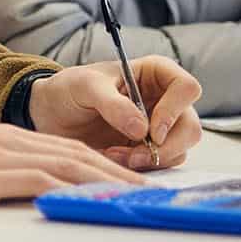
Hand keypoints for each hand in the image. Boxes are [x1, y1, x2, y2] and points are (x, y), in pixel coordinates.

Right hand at [0, 123, 144, 205]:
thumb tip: (23, 186)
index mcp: (8, 137)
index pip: (66, 147)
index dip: (102, 162)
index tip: (126, 177)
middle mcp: (12, 141)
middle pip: (76, 153)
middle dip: (115, 170)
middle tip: (145, 187)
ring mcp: (3, 156)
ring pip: (67, 164)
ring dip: (104, 179)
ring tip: (131, 194)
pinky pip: (40, 180)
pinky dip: (69, 187)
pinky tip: (88, 196)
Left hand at [29, 57, 202, 170]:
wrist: (50, 114)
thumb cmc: (68, 89)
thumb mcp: (85, 86)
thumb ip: (112, 104)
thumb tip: (142, 129)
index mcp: (155, 74)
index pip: (187, 88)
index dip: (175, 110)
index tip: (152, 129)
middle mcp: (164, 101)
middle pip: (190, 127)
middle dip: (166, 146)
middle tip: (135, 155)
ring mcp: (159, 128)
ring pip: (179, 150)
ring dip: (149, 159)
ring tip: (113, 154)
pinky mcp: (148, 150)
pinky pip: (161, 164)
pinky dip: (139, 167)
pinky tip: (112, 158)